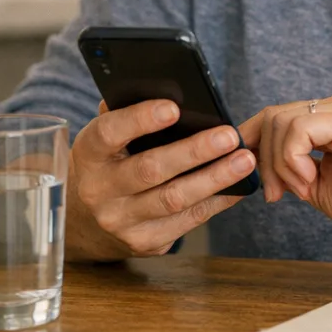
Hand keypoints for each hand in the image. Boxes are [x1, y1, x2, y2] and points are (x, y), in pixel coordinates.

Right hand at [65, 100, 256, 259]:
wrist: (88, 217)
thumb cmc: (111, 158)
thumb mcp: (108, 134)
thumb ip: (128, 111)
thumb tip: (171, 89)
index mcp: (89, 153)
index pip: (110, 133)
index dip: (140, 119)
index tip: (174, 107)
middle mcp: (99, 191)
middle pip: (150, 170)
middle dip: (194, 152)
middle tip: (229, 135)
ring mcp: (121, 221)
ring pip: (174, 200)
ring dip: (214, 178)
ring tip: (244, 160)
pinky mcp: (145, 242)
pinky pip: (187, 221)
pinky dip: (217, 201)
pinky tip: (238, 186)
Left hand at [241, 91, 331, 240]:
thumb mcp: (322, 186)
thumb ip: (294, 170)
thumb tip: (258, 166)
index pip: (279, 114)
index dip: (254, 139)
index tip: (247, 173)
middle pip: (274, 115)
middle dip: (263, 158)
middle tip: (275, 195)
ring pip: (281, 121)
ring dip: (279, 163)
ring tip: (302, 189)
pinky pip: (299, 130)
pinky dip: (292, 160)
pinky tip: (309, 181)